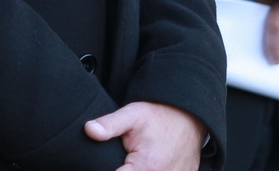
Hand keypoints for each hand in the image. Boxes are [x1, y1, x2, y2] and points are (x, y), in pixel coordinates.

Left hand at [85, 101, 205, 170]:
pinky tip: (150, 163)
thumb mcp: (133, 114)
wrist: (189, 116)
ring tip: (138, 159)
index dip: (108, 169)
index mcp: (146, 167)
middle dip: (125, 170)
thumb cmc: (160, 115)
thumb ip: (110, 125)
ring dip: (139, 170)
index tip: (109, 163)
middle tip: (126, 159)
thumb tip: (89, 130)